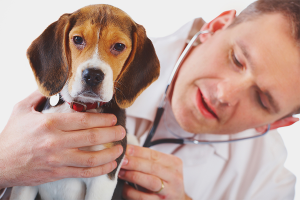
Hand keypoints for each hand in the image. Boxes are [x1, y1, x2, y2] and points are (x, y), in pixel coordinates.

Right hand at [0, 90, 124, 187]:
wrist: (0, 163)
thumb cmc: (12, 136)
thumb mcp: (21, 110)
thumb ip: (39, 95)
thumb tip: (53, 85)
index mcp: (49, 124)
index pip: (83, 120)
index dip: (102, 119)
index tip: (112, 118)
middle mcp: (55, 142)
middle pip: (91, 137)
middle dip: (111, 133)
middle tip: (122, 131)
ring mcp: (58, 159)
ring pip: (91, 158)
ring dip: (110, 153)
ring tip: (120, 148)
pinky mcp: (58, 173)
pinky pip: (84, 173)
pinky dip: (100, 170)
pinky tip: (109, 165)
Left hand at [119, 145, 191, 199]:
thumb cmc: (165, 180)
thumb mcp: (162, 167)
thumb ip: (148, 160)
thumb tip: (127, 152)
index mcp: (174, 164)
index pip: (155, 155)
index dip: (138, 151)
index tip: (125, 149)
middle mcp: (174, 178)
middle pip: (153, 168)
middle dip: (135, 163)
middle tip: (121, 160)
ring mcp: (168, 192)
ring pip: (150, 183)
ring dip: (132, 176)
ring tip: (121, 173)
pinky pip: (142, 198)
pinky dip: (130, 192)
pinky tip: (123, 187)